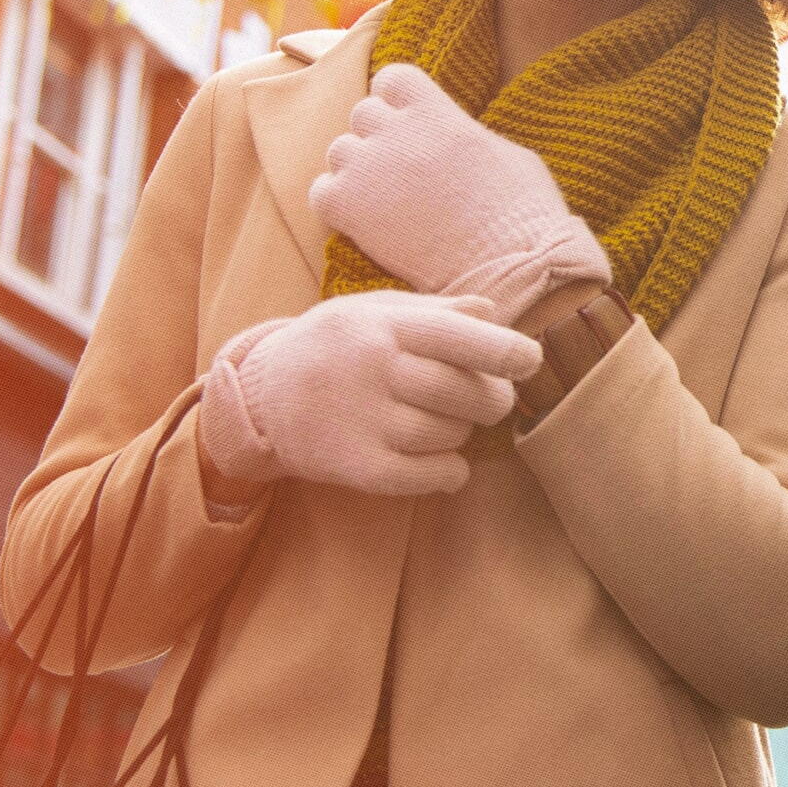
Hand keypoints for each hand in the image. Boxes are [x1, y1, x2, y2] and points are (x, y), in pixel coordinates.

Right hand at [195, 291, 541, 495]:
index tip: (529, 360)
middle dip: (493, 399)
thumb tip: (493, 311)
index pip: (457, 336)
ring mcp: (362, 420)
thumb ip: (435, 311)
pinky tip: (446, 464)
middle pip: (463, 392)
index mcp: (383, 326)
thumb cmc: (334, 346)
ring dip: (462, 432)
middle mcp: (373, 369)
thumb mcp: (373, 311)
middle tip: (489, 399)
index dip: (503, 350)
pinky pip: (427, 475)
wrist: (257, 396)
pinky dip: (449, 472)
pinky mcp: (355, 466)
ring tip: (443, 422)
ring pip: (448, 433)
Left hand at [310, 64, 610, 322]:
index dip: (397, 100)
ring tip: (387, 200)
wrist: (508, 268)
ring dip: (357, 170)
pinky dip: (337, 203)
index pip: (393, 78)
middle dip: (379, 136)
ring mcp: (368, 169)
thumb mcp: (509, 155)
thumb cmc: (523, 214)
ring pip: (339, 151)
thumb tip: (456, 137)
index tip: (410, 123)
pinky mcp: (349, 209)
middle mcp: (396, 132)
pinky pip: (321, 191)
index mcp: (437, 112)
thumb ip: (468, 136)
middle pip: (363, 114)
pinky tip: (366, 222)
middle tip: (402, 170)